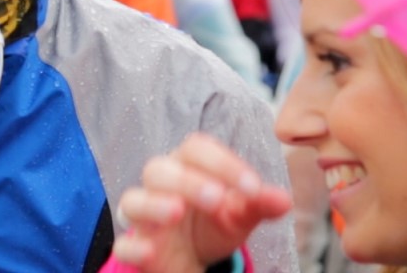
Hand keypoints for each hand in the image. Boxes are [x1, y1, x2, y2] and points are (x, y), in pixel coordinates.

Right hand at [110, 132, 291, 271]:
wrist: (192, 257)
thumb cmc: (212, 223)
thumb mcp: (239, 214)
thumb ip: (258, 204)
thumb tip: (283, 200)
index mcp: (187, 168)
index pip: (195, 148)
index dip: (222, 162)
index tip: (253, 187)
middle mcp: (160, 187)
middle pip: (158, 169)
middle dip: (187, 181)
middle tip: (217, 199)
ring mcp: (144, 217)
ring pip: (132, 200)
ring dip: (153, 204)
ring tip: (177, 213)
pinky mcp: (137, 247)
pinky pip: (124, 243)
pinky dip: (134, 246)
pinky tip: (150, 251)